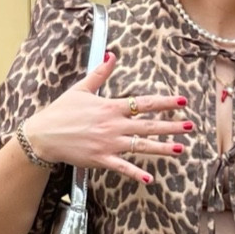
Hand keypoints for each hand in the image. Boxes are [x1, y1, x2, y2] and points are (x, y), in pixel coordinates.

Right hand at [23, 52, 193, 187]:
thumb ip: (100, 73)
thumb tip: (112, 54)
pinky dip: (136, 173)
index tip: (182, 102)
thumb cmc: (61, 111)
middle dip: (171, 126)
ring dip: (162, 148)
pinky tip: (150, 178)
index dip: (165, 102)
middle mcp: (113, 125)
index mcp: (110, 107)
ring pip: (141, 146)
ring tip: (180, 150)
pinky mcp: (101, 159)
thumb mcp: (81, 89)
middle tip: (190, 126)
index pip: (144, 103)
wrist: (44, 135)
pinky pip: (123, 168)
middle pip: (148, 125)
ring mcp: (109, 144)